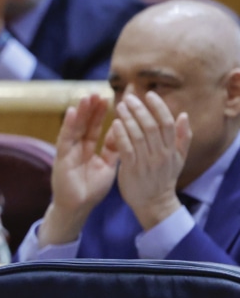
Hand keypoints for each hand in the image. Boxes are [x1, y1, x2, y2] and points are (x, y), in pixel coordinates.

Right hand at [37, 94, 117, 246]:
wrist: (78, 207)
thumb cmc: (91, 189)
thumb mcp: (107, 166)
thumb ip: (112, 149)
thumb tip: (121, 132)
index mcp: (89, 149)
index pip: (96, 127)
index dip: (102, 114)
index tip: (111, 99)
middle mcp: (77, 147)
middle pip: (86, 124)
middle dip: (93, 109)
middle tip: (100, 92)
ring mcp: (68, 151)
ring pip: (76, 128)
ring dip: (82, 112)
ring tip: (88, 96)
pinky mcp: (61, 157)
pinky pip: (65, 138)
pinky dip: (69, 125)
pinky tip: (73, 111)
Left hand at [112, 91, 190, 229]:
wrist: (154, 203)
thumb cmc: (164, 178)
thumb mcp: (178, 158)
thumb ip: (182, 137)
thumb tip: (184, 115)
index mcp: (172, 150)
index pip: (167, 123)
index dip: (159, 107)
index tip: (149, 94)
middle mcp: (161, 155)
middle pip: (151, 126)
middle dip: (140, 109)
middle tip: (129, 97)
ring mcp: (146, 162)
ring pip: (138, 136)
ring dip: (128, 118)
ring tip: (119, 105)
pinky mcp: (132, 170)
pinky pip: (126, 149)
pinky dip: (121, 135)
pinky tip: (114, 124)